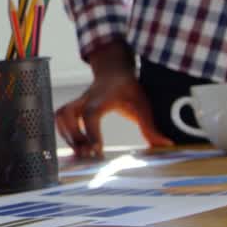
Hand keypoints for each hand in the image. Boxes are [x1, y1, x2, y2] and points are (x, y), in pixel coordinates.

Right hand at [55, 41, 172, 158]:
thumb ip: (151, 126)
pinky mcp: (72, 108)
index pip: (91, 114)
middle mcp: (85, 100)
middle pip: (68, 115)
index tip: (96, 150)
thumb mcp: (142, 105)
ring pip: (60, 117)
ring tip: (80, 152)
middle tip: (88, 154)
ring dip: (67, 136)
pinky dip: (64, 133)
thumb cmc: (129, 89)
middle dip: (75, 137)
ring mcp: (76, 103)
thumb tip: (167, 144)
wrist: (114, 71)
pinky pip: (59, 119)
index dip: (90, 132)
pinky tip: (77, 146)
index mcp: (101, 98)